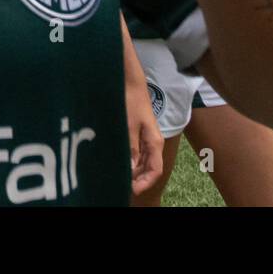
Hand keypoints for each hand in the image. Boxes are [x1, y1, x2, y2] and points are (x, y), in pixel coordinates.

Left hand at [125, 79, 163, 194]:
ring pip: (142, 163)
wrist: (131, 83)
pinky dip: (129, 161)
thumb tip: (131, 169)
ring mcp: (146, 140)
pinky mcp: (138, 135)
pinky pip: (136, 154)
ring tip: (117, 176)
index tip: (131, 190)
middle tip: (119, 185)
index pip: (155, 170)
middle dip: (137, 180)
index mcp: (154, 143)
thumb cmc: (131, 102)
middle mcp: (153, 143)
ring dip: (132, 171)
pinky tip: (117, 163)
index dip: (145, 183)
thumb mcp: (129, 126)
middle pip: (148, 169)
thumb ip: (131, 148)